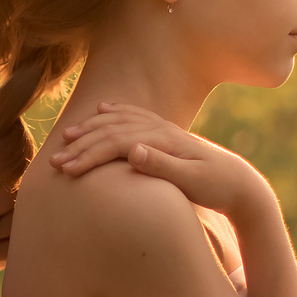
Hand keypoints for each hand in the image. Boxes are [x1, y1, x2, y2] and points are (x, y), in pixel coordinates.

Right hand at [51, 102, 266, 218]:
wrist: (242, 183)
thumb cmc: (218, 186)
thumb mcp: (193, 181)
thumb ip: (163, 166)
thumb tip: (132, 150)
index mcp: (164, 140)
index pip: (116, 142)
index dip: (89, 155)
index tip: (66, 170)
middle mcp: (161, 129)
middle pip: (112, 130)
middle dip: (81, 145)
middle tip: (54, 162)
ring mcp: (163, 130)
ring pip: (120, 121)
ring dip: (92, 128)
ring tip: (68, 136)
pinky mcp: (166, 135)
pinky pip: (135, 117)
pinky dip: (115, 112)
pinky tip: (103, 110)